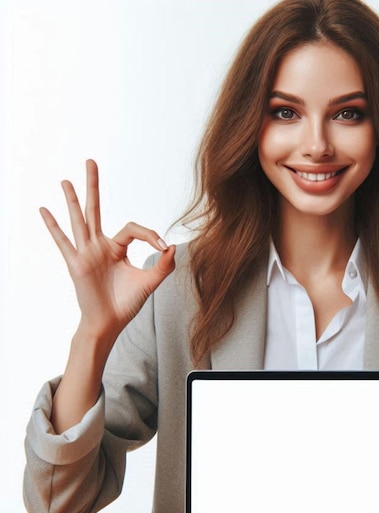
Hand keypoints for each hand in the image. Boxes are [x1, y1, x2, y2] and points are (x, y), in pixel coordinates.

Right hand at [39, 159, 175, 341]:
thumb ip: (163, 265)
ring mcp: (86, 253)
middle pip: (96, 209)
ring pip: (80, 220)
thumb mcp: (150, 282)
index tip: (162, 246)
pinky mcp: (77, 264)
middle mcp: (100, 246)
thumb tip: (173, 246)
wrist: (109, 323)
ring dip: (73, 200)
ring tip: (66, 180)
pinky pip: (63, 242)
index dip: (150, 234)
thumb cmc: (126, 303)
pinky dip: (53, 226)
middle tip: (91, 162)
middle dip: (94, 186)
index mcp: (118, 248)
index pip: (133, 229)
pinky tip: (43, 210)